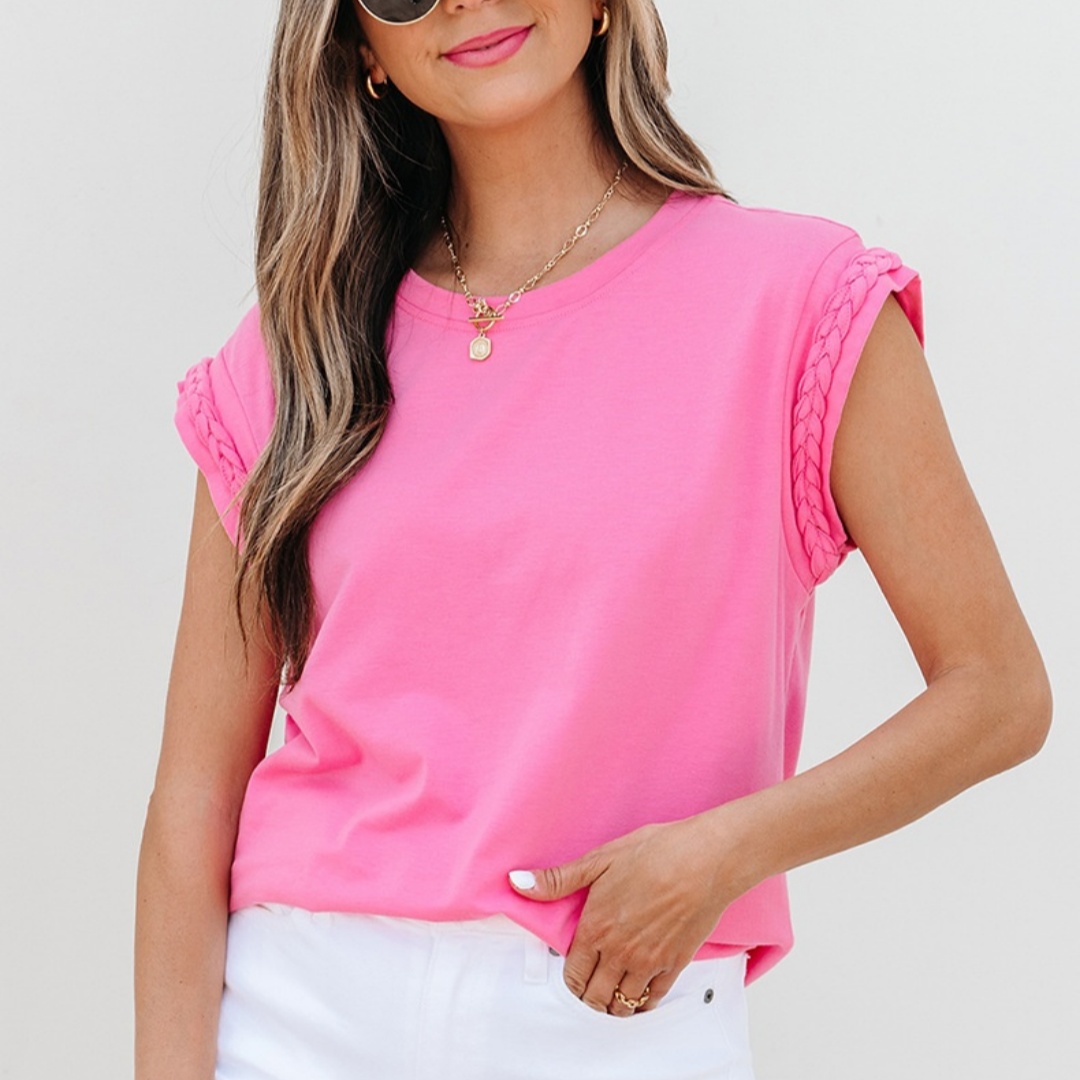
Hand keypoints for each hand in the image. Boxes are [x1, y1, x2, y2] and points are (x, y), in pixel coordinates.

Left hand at [508, 815, 733, 1016]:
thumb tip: (519, 883)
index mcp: (596, 927)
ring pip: (622, 1004)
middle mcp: (620, 952)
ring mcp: (649, 962)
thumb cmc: (656, 853)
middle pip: (595, 996)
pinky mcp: (675, 964)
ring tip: (613, 991)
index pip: (573, 974)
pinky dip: (642, 1002)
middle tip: (591, 986)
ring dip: (614, 1003)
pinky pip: (653, 999)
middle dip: (589, 995)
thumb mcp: (600, 859)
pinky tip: (640, 992)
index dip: (570, 977)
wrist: (705, 859)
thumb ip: (558, 879)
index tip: (574, 971)